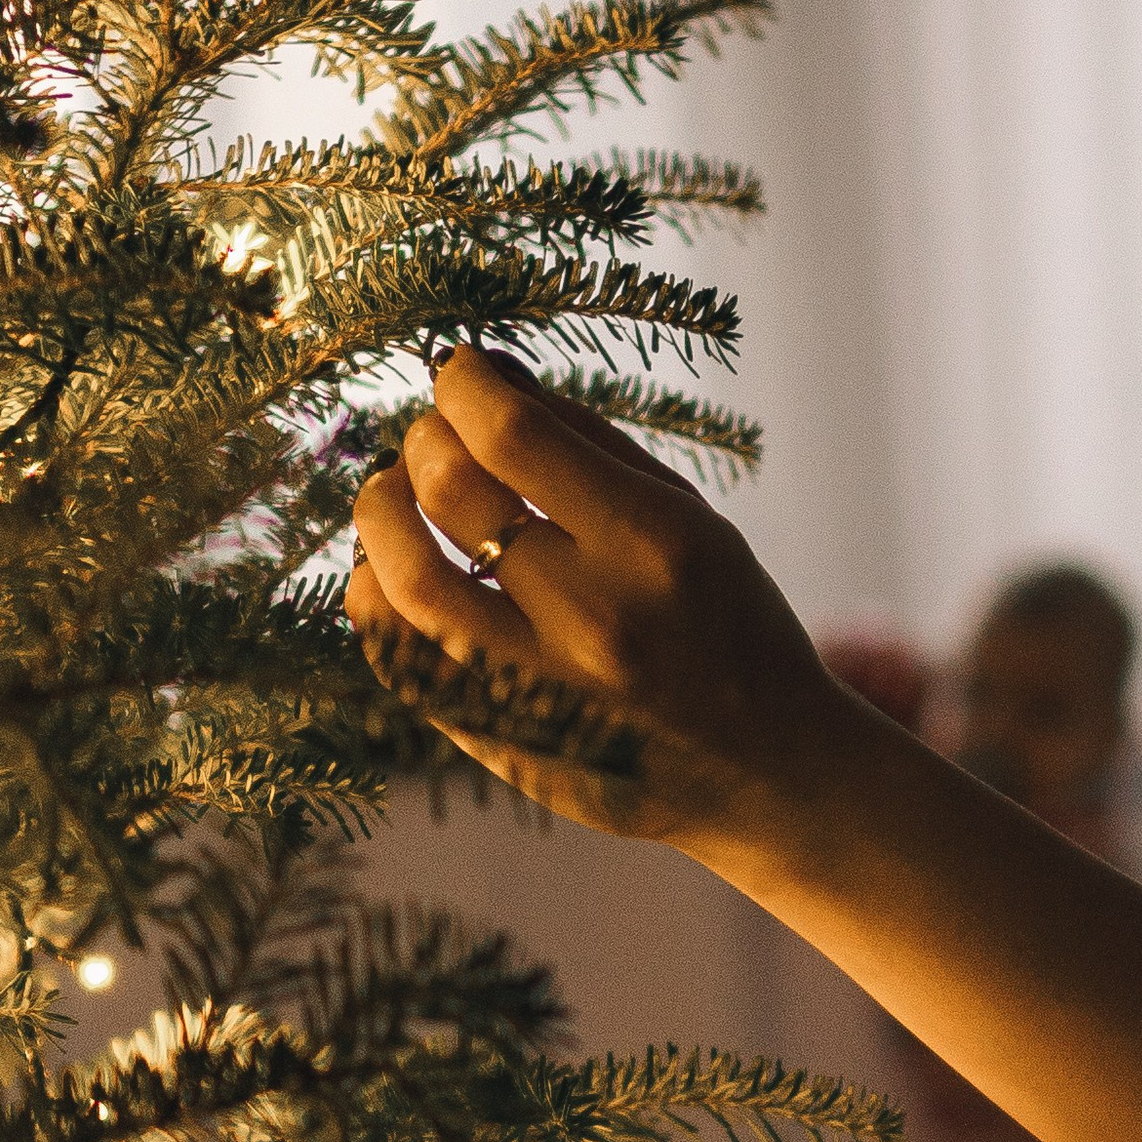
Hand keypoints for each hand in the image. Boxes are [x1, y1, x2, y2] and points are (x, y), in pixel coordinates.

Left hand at [346, 349, 842, 851]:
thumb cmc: (731, 625)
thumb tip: (491, 373)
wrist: (766, 770)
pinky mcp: (499, 742)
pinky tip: (392, 570)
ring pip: (401, 579)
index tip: (458, 371)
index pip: (515, 435)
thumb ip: (592, 442)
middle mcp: (592, 617)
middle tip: (435, 434)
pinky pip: (397, 656)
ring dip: (379, 513)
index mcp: (654, 544)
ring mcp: (537, 688)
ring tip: (392, 492)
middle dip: (425, 439)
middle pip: (451, 491)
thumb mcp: (692, 518)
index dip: (464, 385)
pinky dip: (376, 596)